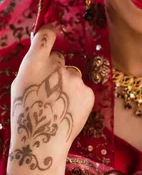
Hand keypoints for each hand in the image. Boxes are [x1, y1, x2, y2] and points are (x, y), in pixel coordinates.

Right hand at [9, 26, 93, 174]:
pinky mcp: (88, 92)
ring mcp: (75, 79)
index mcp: (34, 64)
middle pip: (59, 59)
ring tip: (57, 106)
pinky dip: (76, 97)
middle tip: (47, 92)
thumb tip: (41, 43)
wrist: (43, 143)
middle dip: (55, 71)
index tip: (52, 30)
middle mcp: (57, 68)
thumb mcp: (20, 86)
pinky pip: (81, 89)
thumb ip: (33, 65)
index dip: (49, 32)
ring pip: (71, 76)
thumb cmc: (26, 115)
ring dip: (66, 86)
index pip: (45, 36)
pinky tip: (67, 111)